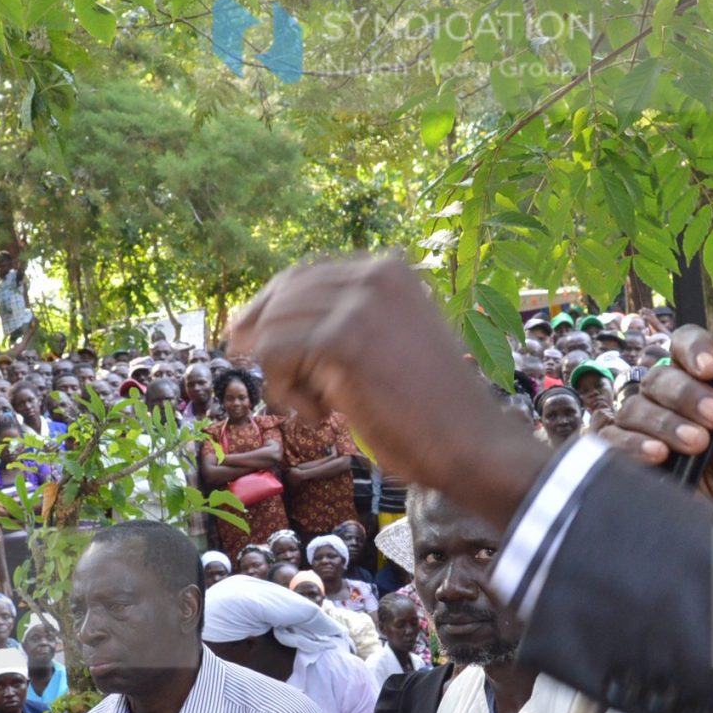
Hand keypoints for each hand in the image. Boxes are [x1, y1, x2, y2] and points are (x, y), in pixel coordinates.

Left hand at [227, 255, 547, 527]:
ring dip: (283, 375)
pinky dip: (287, 392)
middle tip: (240, 355)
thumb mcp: (393, 342)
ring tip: (316, 408)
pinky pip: (277, 356)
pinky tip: (321, 414)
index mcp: (391, 270)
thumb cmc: (433, 409)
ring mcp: (360, 303)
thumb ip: (350, 322)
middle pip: (284, 293)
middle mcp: (375, 274)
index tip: (249, 332)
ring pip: (276, 327)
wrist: (472, 443)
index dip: (272, 303)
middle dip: (260, 330)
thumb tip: (272, 324)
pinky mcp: (342, 338)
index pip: (307, 274)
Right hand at [599, 325, 712, 522]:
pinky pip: (614, 441)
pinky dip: (634, 445)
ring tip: (697, 444)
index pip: (686, 346)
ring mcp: (644, 428)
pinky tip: (658, 453)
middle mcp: (668, 401)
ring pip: (636, 408)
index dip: (694, 348)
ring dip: (667, 424)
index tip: (712, 368)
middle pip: (659, 377)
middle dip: (687, 395)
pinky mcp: (626, 459)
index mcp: (702, 383)